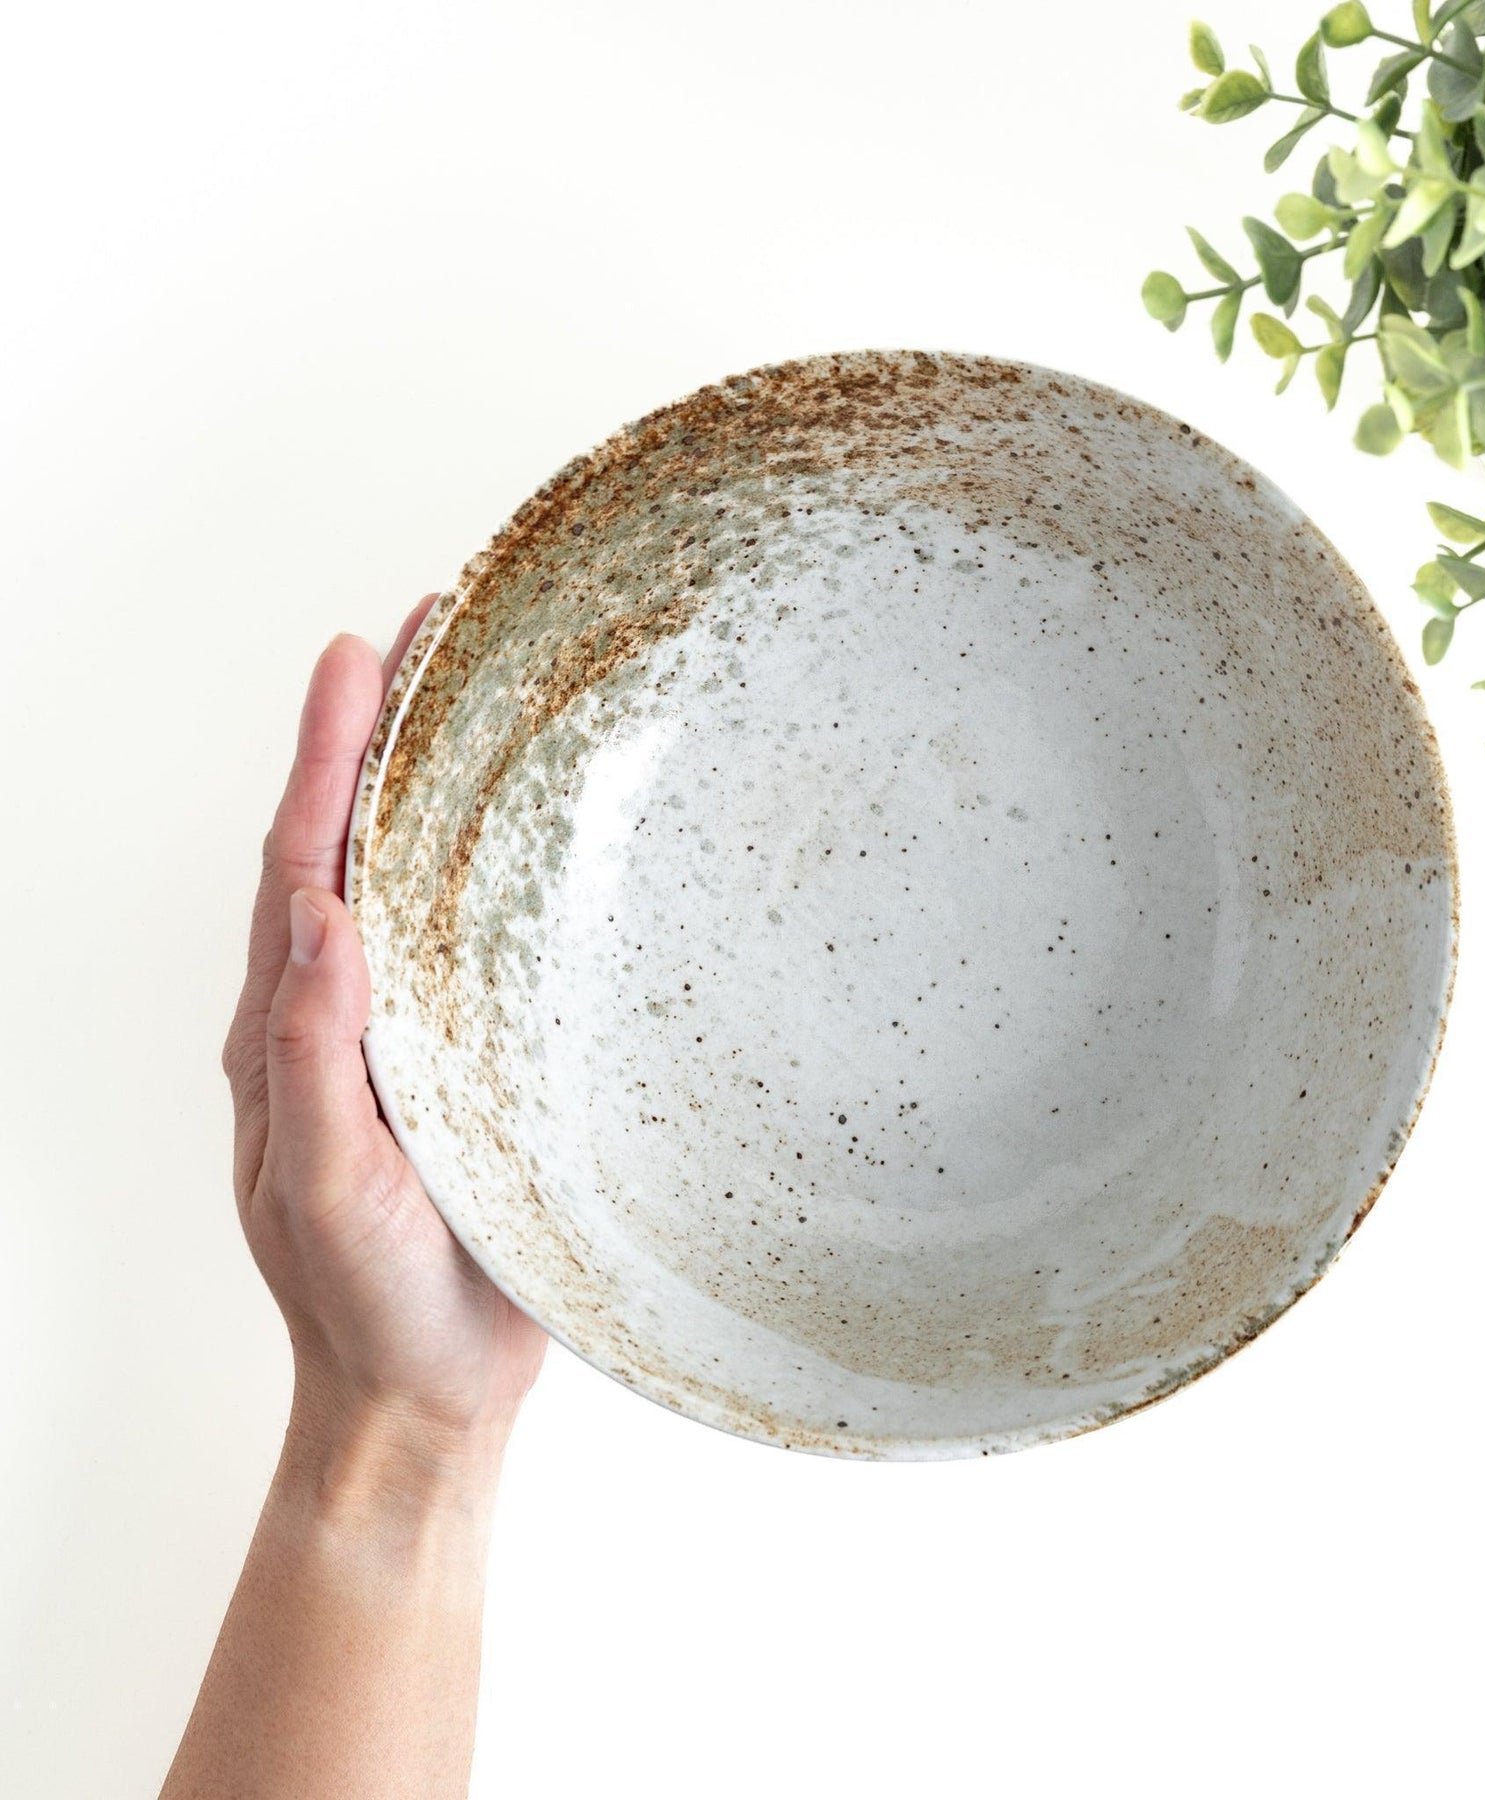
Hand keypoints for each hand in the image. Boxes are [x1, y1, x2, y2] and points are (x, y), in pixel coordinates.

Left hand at [221, 602, 545, 1479]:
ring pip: (410, 883)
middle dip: (381, 731)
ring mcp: (402, 1036)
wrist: (420, 1394)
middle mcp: (340, 1014)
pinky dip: (484, 868)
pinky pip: (466, 945)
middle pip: (352, 842)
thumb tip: (314, 914)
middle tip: (430, 630)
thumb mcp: (321, 1183)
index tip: (361, 651)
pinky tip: (526, 838)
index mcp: (288, 1029)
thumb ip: (307, 1054)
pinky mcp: (463, 1066)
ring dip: (431, 783)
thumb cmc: (366, 1301)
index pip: (305, 860)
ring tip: (474, 701)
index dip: (327, 752)